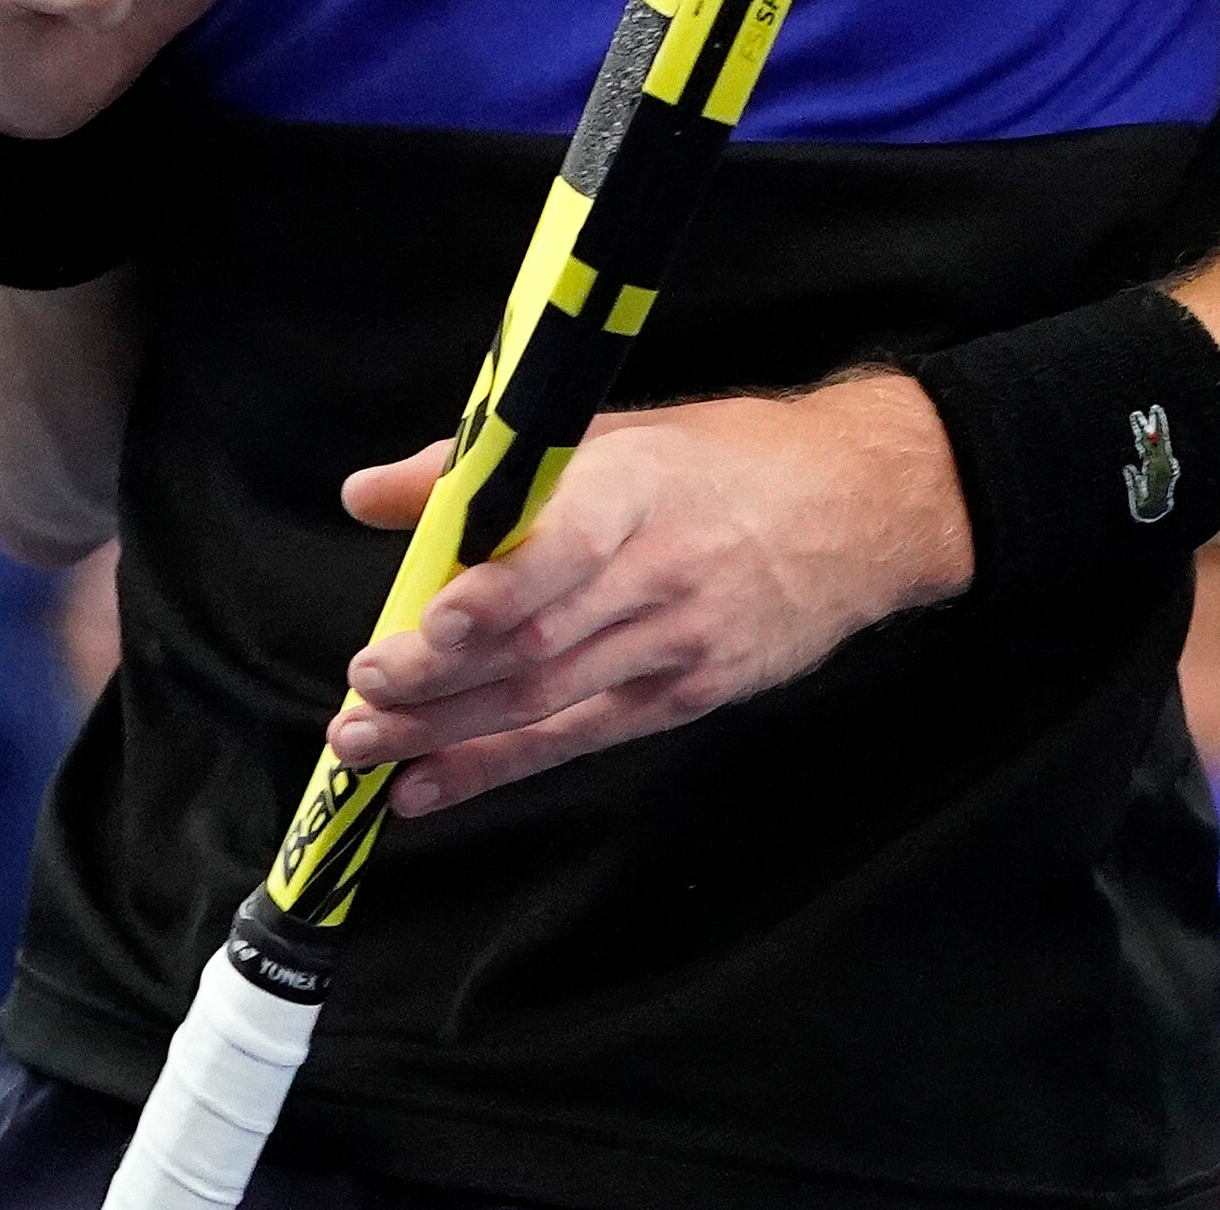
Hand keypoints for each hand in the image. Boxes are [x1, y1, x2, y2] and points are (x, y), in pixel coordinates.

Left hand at [322, 373, 969, 817]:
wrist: (861, 509)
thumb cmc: (723, 459)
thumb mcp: (614, 432)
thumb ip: (484, 470)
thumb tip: (367, 495)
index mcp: (637, 486)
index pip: (565, 550)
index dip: (492, 598)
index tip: (421, 629)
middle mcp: (657, 572)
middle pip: (538, 643)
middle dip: (437, 685)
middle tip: (358, 705)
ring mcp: (677, 643)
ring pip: (548, 701)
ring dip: (449, 735)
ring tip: (366, 753)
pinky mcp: (688, 694)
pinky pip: (579, 738)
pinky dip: (498, 767)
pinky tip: (430, 788)